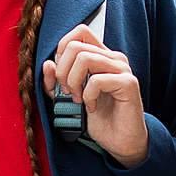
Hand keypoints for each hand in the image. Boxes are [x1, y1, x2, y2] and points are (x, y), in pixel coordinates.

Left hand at [44, 25, 148, 165]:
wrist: (120, 142)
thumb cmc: (100, 119)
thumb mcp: (68, 99)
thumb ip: (55, 83)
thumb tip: (47, 64)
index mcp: (101, 56)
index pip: (79, 33)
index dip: (62, 51)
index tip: (61, 75)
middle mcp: (113, 58)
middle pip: (76, 46)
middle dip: (63, 71)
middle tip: (67, 91)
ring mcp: (122, 69)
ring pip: (85, 58)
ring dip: (73, 82)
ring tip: (77, 99)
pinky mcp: (128, 83)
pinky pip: (97, 80)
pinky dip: (88, 96)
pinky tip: (92, 107)